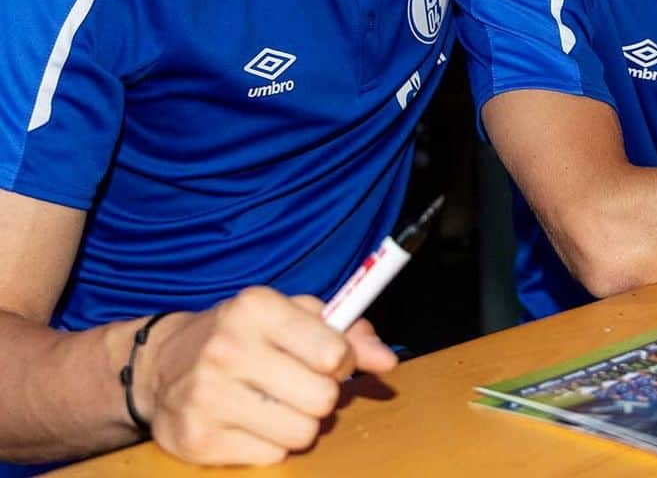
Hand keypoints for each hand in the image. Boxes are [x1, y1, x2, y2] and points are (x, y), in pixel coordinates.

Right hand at [137, 287, 397, 464]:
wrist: (161, 366)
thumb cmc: (244, 334)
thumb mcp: (293, 315)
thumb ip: (347, 331)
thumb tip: (387, 361)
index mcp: (256, 308)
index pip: (333, 352)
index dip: (344, 361)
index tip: (331, 359)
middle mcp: (229, 349)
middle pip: (322, 398)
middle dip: (324, 395)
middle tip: (305, 385)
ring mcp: (209, 397)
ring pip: (302, 433)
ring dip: (302, 423)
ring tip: (280, 404)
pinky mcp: (198, 441)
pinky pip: (271, 457)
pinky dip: (272, 444)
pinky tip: (252, 423)